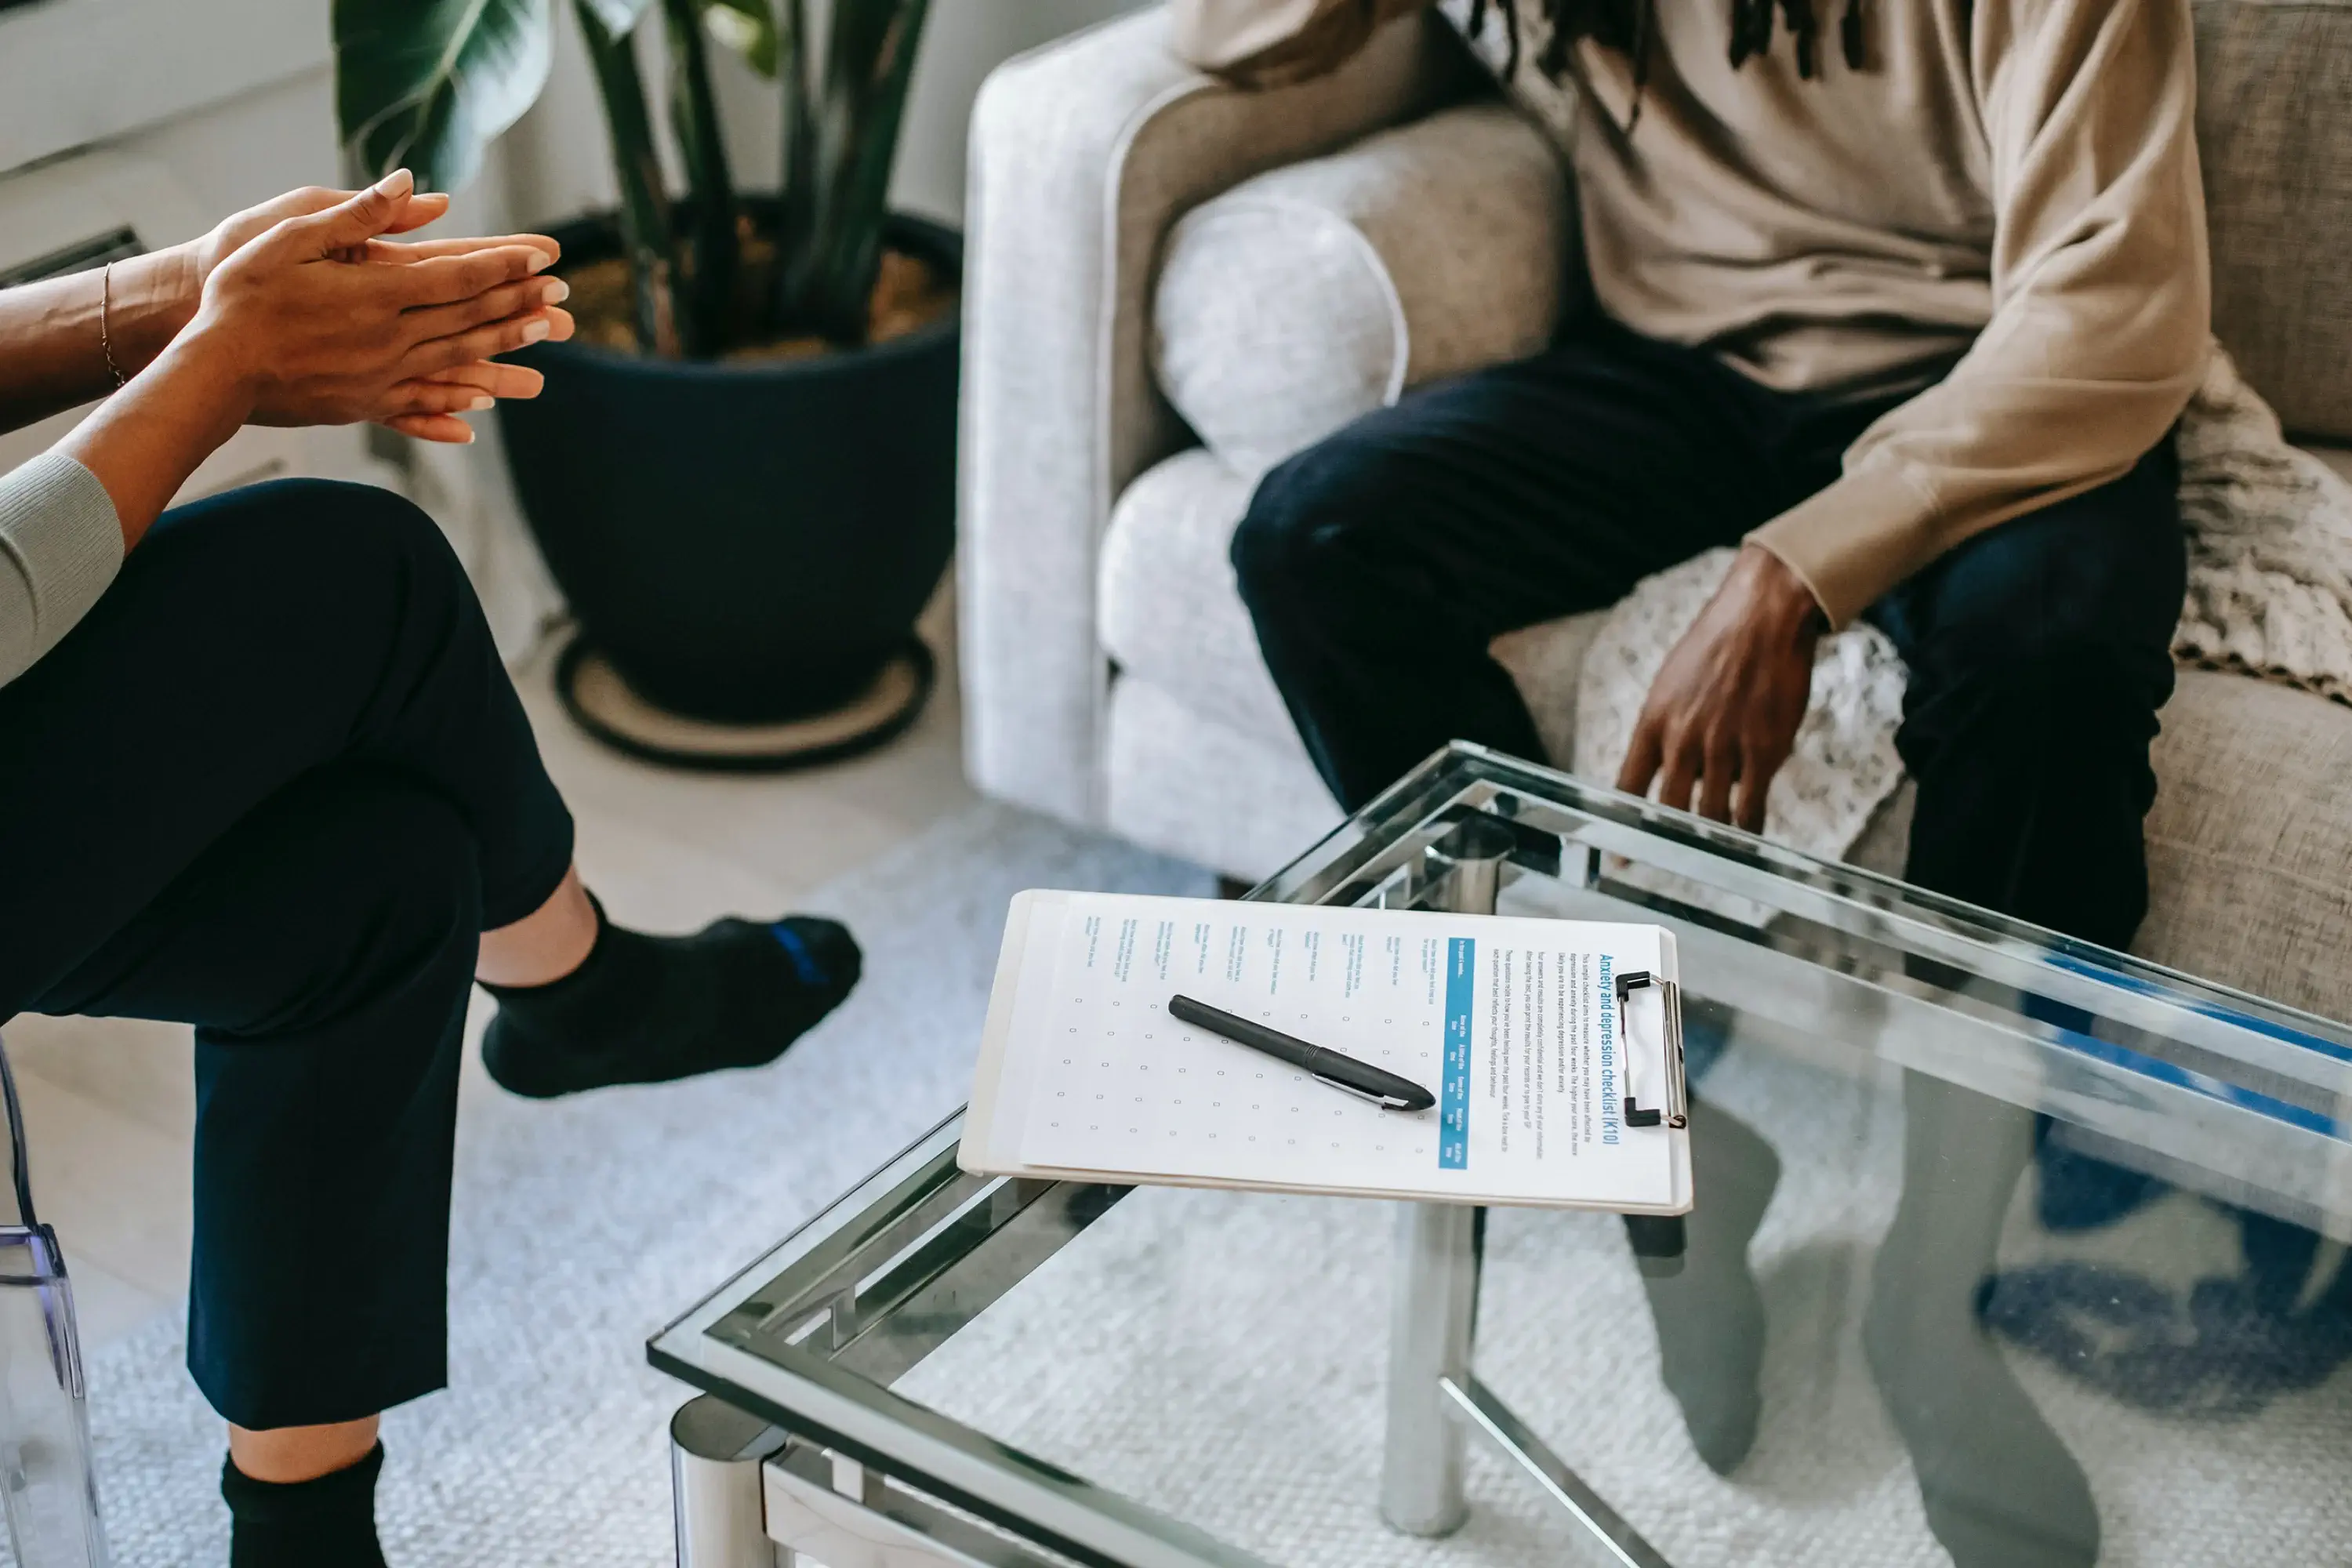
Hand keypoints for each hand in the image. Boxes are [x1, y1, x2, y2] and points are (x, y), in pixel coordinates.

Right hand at [178, 171, 571, 437]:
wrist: (212, 368)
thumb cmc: (241, 294)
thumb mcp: (290, 237)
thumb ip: (356, 213)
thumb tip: (411, 183)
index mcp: (376, 294)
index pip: (459, 276)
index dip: (506, 265)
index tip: (546, 256)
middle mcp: (389, 339)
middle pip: (469, 318)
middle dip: (520, 303)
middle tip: (564, 295)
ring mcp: (380, 376)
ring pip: (457, 358)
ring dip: (504, 345)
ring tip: (545, 334)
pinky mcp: (364, 403)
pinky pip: (422, 403)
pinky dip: (456, 401)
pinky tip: (483, 405)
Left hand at [1616, 544, 1825, 831]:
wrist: (1762, 618)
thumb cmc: (1716, 646)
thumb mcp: (1671, 683)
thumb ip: (1665, 727)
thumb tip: (1663, 766)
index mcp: (1653, 721)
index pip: (1628, 786)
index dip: (1623, 825)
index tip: (1618, 854)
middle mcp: (1683, 739)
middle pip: (1669, 809)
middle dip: (1669, 841)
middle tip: (1673, 862)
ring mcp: (1724, 747)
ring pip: (1711, 814)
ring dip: (1712, 837)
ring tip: (1714, 853)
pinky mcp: (1764, 751)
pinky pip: (1752, 805)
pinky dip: (1749, 828)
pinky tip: (1748, 838)